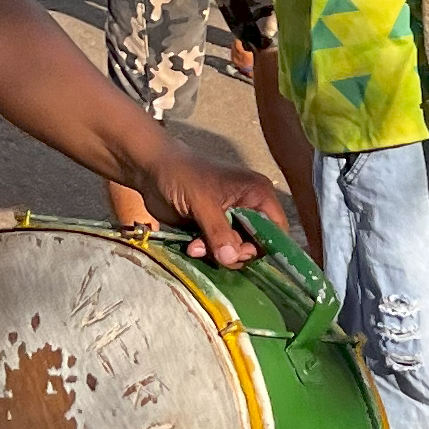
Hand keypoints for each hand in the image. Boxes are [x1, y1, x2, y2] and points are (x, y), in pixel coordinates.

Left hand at [124, 142, 287, 267]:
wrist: (152, 169)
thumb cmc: (183, 176)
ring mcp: (230, 219)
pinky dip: (206, 251)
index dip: (265, 245)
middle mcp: (249, 207)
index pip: (276, 228)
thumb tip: (232, 259)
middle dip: (234, 252)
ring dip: (217, 253)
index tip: (242, 253)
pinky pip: (218, 249)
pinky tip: (191, 246)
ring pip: (235, 249)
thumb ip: (219, 231)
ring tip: (195, 247)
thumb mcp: (203, 203)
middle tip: (216, 252)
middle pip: (257, 243)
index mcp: (257, 194)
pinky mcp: (213, 228)